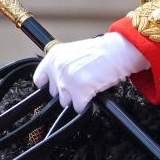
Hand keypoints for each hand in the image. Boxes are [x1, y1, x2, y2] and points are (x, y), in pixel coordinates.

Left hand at [32, 32, 147, 112]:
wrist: (119, 51)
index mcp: (54, 56)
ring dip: (78, 98)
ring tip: (90, 85)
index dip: (51, 86)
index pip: (40, 80)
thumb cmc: (102, 52)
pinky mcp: (79, 90)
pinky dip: (87, 104)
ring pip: (66, 102)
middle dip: (68, 92)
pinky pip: (78, 108)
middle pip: (54, 94)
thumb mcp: (74, 54)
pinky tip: (94, 91)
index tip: (58, 88)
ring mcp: (67, 79)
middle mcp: (57, 67)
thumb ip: (62, 66)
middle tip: (83, 82)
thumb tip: (57, 83)